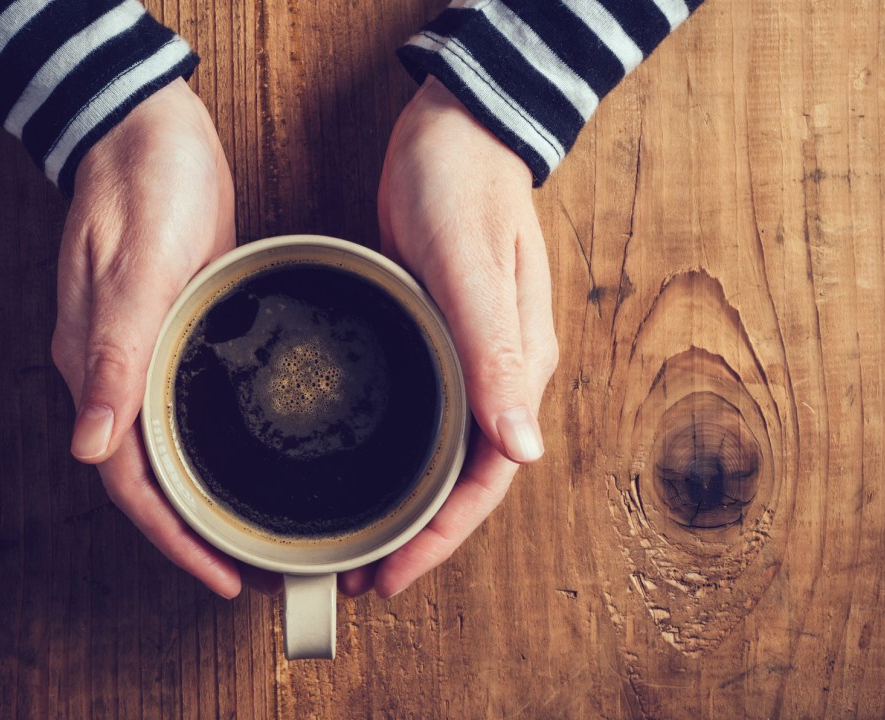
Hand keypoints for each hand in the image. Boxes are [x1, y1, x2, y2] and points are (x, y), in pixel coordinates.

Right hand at [52, 79, 274, 598]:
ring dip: (207, 496)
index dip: (173, 538)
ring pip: (170, 448)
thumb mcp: (135, 269)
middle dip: (195, 532)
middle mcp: (115, 372)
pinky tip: (249, 457)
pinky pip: (187, 408)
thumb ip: (114, 358)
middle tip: (253, 567)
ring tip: (255, 530)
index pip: (128, 482)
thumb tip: (89, 447)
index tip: (220, 576)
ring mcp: (144, 352)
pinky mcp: (174, 329)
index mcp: (97, 366)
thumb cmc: (141, 185)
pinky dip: (214, 444)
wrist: (149, 129)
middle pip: (150, 477)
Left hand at [341, 76, 558, 597]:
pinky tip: (366, 470)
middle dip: (421, 537)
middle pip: (467, 480)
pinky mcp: (443, 337)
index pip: (487, 478)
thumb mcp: (468, 267)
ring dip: (409, 505)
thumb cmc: (461, 185)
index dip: (441, 536)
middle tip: (362, 577)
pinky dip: (400, 457)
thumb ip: (494, 355)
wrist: (457, 125)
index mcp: (517, 366)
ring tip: (359, 543)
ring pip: (447, 455)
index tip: (392, 576)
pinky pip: (428, 418)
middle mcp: (502, 374)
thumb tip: (525, 451)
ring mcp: (474, 357)